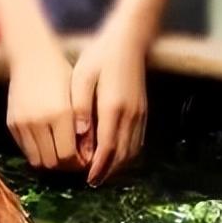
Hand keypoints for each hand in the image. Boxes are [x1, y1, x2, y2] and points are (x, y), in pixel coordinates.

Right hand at [7, 47, 82, 169]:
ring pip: (37, 161)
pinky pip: (25, 150)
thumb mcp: (77, 95)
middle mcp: (39, 121)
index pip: (68, 156)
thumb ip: (82, 125)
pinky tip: (47, 144)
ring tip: (61, 154)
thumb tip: (88, 155)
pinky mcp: (12, 124)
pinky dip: (37, 152)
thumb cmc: (61, 73)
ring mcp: (23, 123)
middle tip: (75, 160)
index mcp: (60, 113)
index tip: (86, 160)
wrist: (31, 56)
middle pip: (52, 163)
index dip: (78, 163)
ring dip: (50, 162)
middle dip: (65, 167)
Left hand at [72, 21, 148, 185]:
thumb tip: (78, 135)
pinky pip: (138, 141)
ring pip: (132, 150)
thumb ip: (80, 106)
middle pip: (122, 154)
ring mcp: (140, 113)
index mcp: (113, 107)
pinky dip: (128, 154)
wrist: (129, 40)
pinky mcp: (143, 111)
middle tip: (93, 182)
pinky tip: (116, 156)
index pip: (107, 147)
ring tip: (102, 173)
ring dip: (118, 166)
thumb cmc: (101, 55)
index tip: (88, 180)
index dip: (98, 167)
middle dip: (108, 171)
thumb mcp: (83, 77)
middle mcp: (130, 114)